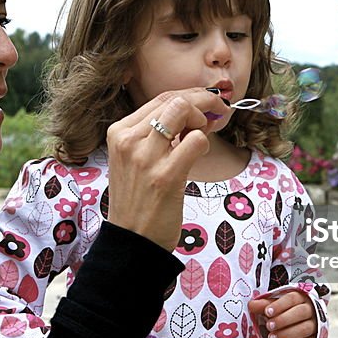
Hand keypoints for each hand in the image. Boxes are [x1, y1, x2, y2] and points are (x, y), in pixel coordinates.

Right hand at [106, 89, 227, 249]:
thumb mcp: (134, 159)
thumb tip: (194, 110)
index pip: (160, 98)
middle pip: (174, 99)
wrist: (132, 241)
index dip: (191, 96)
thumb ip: (156, 134)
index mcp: (119, 132)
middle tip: (218, 113)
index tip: (207, 104)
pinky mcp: (165, 176)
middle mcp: (128, 140)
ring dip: (203, 119)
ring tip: (204, 135)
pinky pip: (196, 140)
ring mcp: (145, 158)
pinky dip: (204, 143)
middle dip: (203, 100)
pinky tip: (199, 154)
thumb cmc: (138, 200)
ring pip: (183, 111)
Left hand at [248, 291, 317, 337]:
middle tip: (269, 326)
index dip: (280, 305)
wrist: (297, 325)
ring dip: (287, 334)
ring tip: (272, 337)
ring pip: (305, 328)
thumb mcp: (274, 306)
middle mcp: (310, 310)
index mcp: (300, 297)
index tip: (267, 312)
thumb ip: (263, 305)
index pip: (292, 298)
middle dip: (283, 320)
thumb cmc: (283, 312)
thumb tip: (251, 305)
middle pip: (301, 312)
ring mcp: (315, 325)